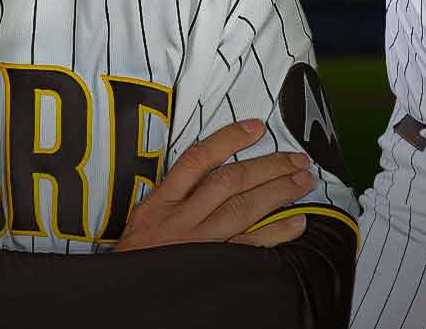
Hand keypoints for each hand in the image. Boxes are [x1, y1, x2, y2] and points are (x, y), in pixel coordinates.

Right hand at [115, 118, 314, 251]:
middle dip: (268, 166)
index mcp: (161, 203)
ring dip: (278, 192)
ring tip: (302, 182)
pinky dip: (276, 233)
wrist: (123, 296)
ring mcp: (198, 243)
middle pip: (230, 181)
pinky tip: (296, 223)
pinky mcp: (212, 266)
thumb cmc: (137, 259)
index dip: (229, 139)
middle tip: (296, 159)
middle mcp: (180, 219)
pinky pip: (249, 246)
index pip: (197, 159)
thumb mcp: (143, 222)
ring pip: (243, 208)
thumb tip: (209, 175)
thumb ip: (172, 200)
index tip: (256, 128)